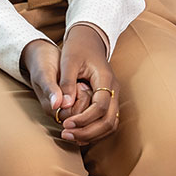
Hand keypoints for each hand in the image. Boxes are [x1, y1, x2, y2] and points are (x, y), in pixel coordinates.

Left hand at [56, 24, 118, 144]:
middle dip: (88, 132)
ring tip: (70, 137)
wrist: (89, 39)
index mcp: (105, 78)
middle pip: (109, 120)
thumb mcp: (68, 61)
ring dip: (92, 134)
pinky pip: (107, 121)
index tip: (66, 124)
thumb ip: (66, 82)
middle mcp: (113, 89)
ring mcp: (113, 95)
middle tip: (66, 135)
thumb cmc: (77, 48)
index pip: (100, 107)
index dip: (84, 119)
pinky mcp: (109, 100)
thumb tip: (62, 105)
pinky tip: (77, 133)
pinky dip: (94, 131)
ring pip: (110, 124)